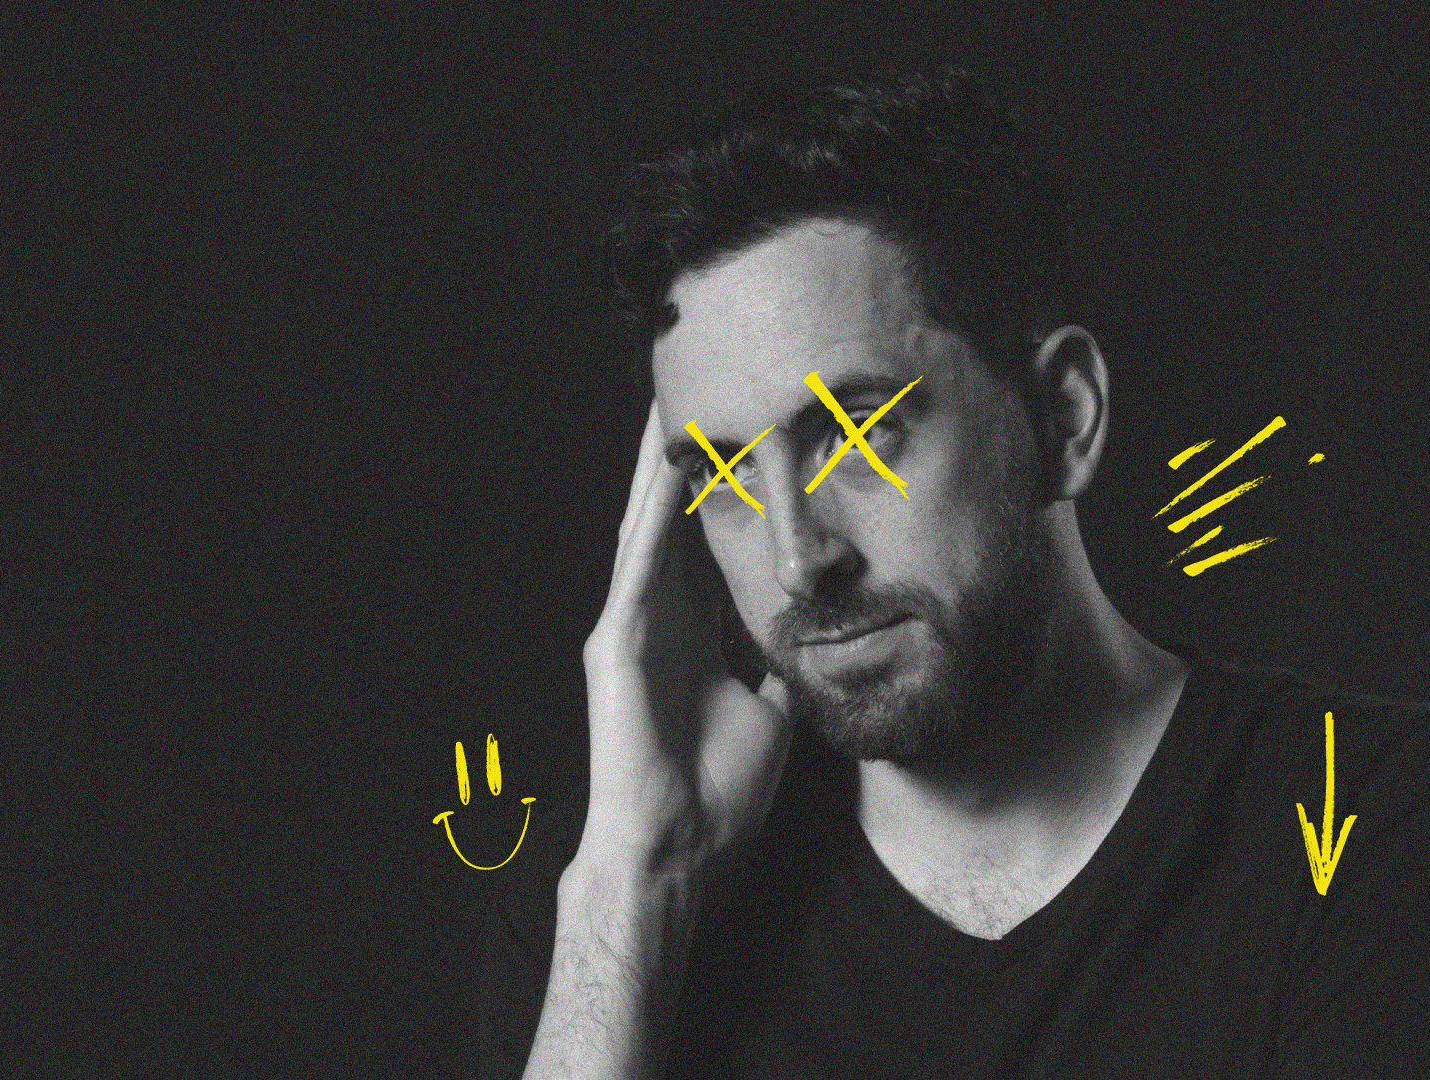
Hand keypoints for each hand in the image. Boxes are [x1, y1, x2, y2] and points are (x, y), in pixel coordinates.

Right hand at [577, 400, 792, 870]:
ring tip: (672, 406)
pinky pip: (639, 564)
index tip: (745, 437)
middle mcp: (657, 617)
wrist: (684, 846)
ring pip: (646, 528)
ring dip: (657, 469)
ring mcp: (631, 624)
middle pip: (671, 519)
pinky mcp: (616, 641)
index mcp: (691, 631)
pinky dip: (652, 517)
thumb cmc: (720, 790)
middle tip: (699, 394)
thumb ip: (780, 664)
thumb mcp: (772, 709)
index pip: (705, 542)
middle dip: (682, 460)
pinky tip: (664, 472)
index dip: (723, 491)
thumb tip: (814, 636)